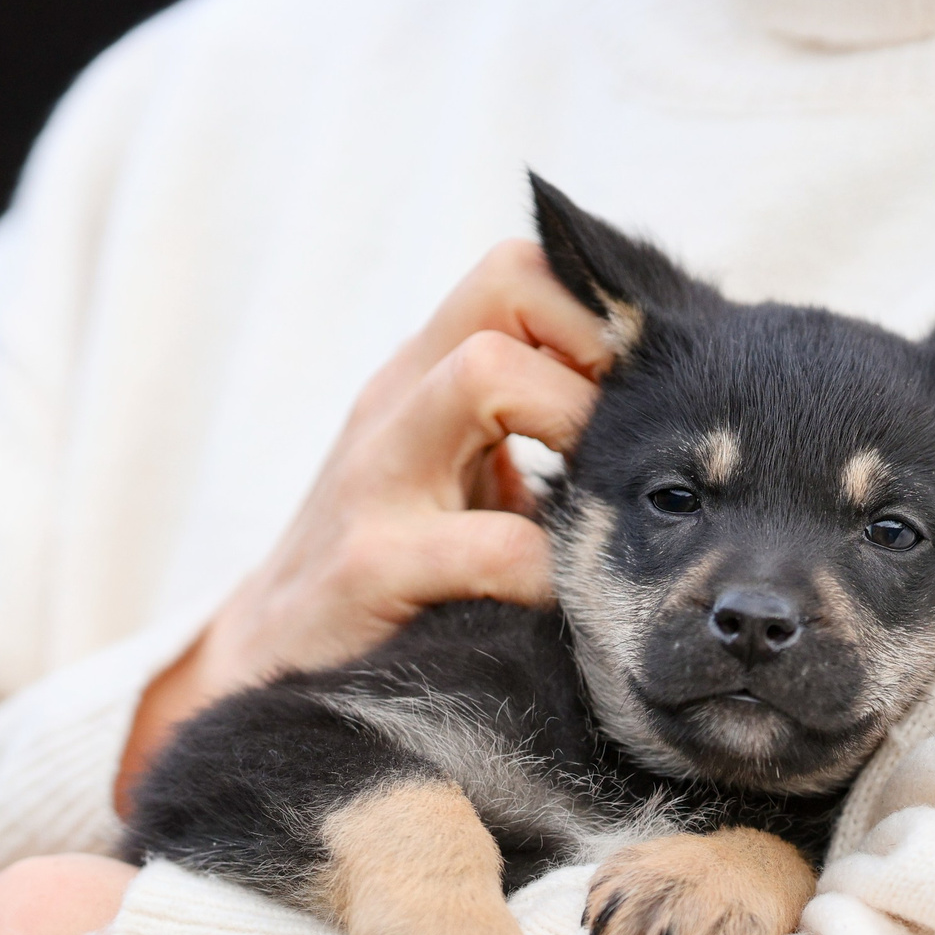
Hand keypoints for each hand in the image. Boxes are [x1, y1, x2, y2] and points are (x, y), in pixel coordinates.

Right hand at [118, 239, 612, 804]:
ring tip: (599, 499)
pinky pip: (487, 543)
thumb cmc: (393, 567)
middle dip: (594, 354)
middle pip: (509, 289)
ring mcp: (377, 479)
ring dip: (573, 425)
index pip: (521, 272)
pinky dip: (549, 570)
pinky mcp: (369, 566)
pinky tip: (566, 602)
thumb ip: (529, 433)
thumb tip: (662, 422)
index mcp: (425, 377)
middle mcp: (397, 405)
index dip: (597, 315)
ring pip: (483, 373)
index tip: (638, 396)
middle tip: (628, 443)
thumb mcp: (456, 477)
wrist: (272, 662)